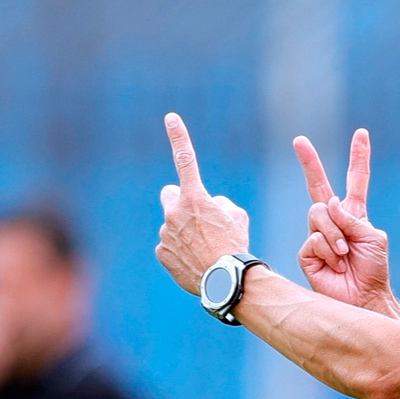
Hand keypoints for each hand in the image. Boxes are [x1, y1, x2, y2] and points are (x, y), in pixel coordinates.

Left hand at [156, 113, 250, 294]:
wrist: (227, 281)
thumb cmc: (236, 246)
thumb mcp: (237, 217)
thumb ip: (219, 204)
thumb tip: (208, 206)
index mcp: (195, 198)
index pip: (185, 160)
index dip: (179, 136)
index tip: (171, 117)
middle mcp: (175, 212)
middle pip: (169, 194)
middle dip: (179, 201)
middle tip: (195, 217)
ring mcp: (166, 233)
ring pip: (172, 224)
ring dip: (184, 231)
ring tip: (205, 249)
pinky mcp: (161, 252)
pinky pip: (170, 246)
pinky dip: (180, 250)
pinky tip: (195, 261)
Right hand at [293, 130, 394, 312]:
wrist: (364, 296)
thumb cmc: (373, 269)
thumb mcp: (372, 237)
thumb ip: (352, 218)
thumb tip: (330, 204)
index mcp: (353, 214)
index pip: (356, 181)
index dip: (358, 158)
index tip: (361, 134)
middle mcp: (333, 221)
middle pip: (318, 186)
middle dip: (309, 162)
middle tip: (299, 140)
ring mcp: (317, 235)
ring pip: (317, 214)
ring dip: (335, 234)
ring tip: (345, 254)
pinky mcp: (307, 252)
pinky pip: (313, 238)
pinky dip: (328, 250)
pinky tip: (336, 264)